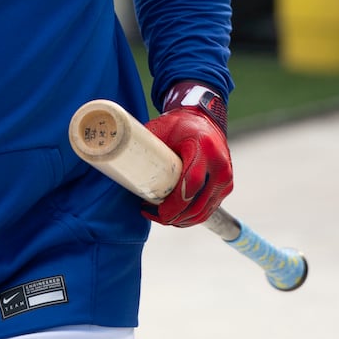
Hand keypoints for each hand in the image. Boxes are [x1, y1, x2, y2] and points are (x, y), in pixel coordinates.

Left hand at [142, 84, 232, 226]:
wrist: (204, 118)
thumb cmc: (178, 124)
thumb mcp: (160, 129)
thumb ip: (143, 145)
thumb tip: (113, 156)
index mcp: (203, 149)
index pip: (189, 184)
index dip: (172, 203)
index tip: (151, 208)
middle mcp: (219, 166)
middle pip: (197, 204)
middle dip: (173, 216)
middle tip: (149, 213)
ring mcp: (225, 178)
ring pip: (203, 211)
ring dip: (181, 220)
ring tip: (158, 215)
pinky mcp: (225, 186)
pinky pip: (208, 208)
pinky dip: (191, 215)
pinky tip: (173, 215)